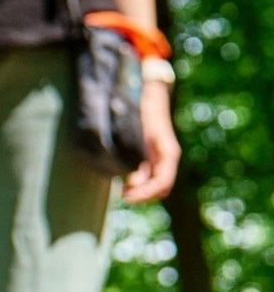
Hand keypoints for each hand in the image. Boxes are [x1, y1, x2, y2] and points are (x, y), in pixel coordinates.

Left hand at [123, 81, 179, 202]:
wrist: (149, 94)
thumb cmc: (143, 108)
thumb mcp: (138, 128)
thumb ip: (133, 149)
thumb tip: (127, 173)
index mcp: (168, 152)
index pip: (162, 182)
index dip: (146, 193)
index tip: (128, 197)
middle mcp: (166, 158)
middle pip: (161, 188)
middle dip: (144, 195)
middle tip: (124, 196)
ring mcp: (159, 158)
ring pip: (155, 185)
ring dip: (141, 192)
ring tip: (123, 192)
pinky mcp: (151, 156)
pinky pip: (148, 177)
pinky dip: (139, 184)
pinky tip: (125, 184)